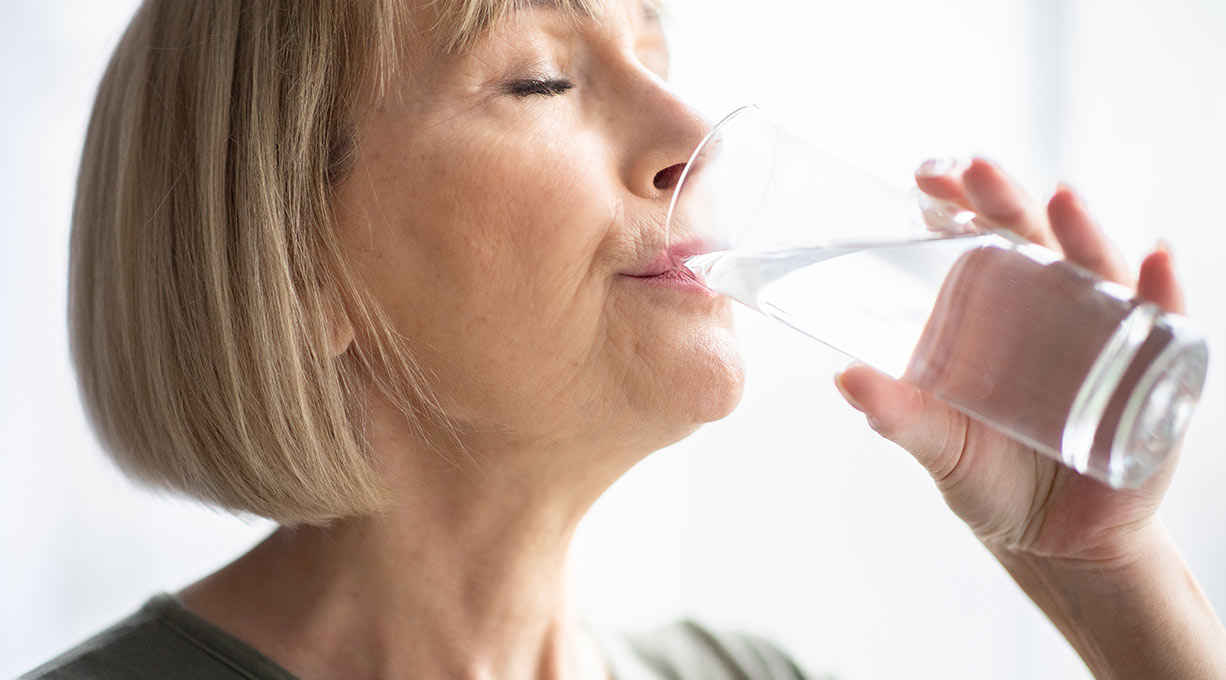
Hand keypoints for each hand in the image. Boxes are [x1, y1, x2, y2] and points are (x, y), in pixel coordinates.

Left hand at [835, 157, 1185, 567]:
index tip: (928, 175)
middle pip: (1034, 241)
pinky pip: (1164, 323)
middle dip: (1008, 201)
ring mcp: (1103, 337)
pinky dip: (1162, 291)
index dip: (959, 203)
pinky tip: (1154, 263)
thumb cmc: (992, 479)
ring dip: (1083, 232)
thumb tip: (844, 376)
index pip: (979, 240)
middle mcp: (1051, 311)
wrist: (1055, 544)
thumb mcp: (939, 445)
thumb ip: (897, 413)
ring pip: (1097, 269)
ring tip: (1063, 200)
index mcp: (995, 313)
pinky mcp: (1150, 375)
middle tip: (979, 171)